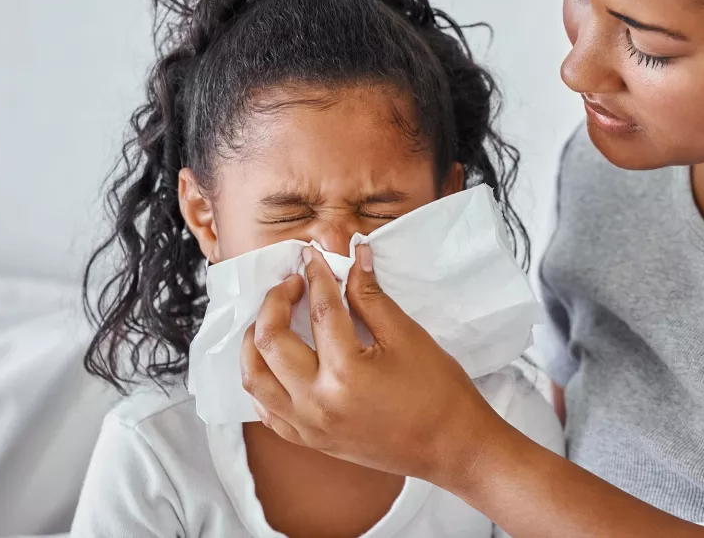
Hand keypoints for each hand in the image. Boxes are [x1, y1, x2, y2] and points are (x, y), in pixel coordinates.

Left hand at [239, 245, 507, 482]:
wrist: (450, 446)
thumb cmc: (438, 394)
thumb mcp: (408, 337)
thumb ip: (371, 296)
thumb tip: (355, 258)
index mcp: (346, 373)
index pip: (320, 310)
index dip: (317, 275)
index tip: (314, 257)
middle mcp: (318, 402)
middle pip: (271, 340)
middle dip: (275, 301)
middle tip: (293, 284)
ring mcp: (308, 425)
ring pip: (254, 376)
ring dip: (255, 340)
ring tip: (271, 318)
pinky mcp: (309, 440)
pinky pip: (264, 408)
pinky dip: (261, 379)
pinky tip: (273, 360)